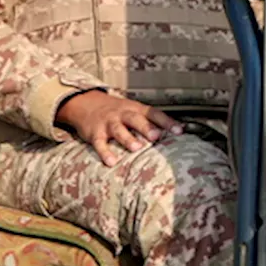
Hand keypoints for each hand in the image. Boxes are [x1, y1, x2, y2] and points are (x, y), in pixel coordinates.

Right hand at [56, 90, 182, 165]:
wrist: (86, 103)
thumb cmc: (117, 111)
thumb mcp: (134, 111)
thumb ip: (152, 121)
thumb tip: (179, 131)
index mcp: (135, 109)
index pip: (153, 113)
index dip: (167, 121)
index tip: (179, 131)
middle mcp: (123, 114)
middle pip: (136, 119)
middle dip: (146, 127)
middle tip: (156, 137)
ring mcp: (109, 123)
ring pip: (118, 129)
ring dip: (128, 138)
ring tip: (136, 148)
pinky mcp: (95, 133)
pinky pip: (100, 143)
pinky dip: (105, 152)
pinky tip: (111, 162)